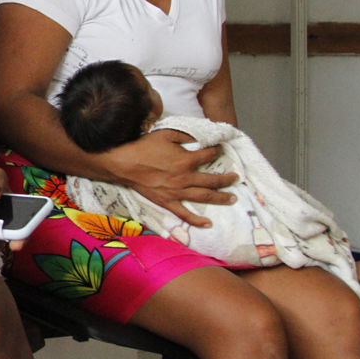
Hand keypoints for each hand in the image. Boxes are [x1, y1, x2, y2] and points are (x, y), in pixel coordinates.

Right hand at [107, 129, 237, 227]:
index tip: (221, 150)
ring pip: (204, 197)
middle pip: (212, 180)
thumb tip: (199, 138)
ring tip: (232, 198)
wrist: (123, 163)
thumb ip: (185, 135)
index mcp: (186, 160)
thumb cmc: (143, 147)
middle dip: (227, 179)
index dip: (217, 151)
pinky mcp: (167, 201)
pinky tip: (208, 224)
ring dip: (220, 198)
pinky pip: (184, 213)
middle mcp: (185, 178)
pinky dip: (196, 220)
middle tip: (235, 178)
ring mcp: (177, 192)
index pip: (209, 155)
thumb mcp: (165, 134)